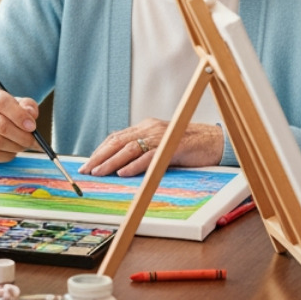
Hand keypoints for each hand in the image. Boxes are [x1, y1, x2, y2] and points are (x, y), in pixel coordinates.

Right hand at [0, 88, 38, 162]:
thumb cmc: (7, 111)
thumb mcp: (18, 102)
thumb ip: (28, 105)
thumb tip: (31, 114)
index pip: (2, 103)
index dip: (19, 115)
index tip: (32, 126)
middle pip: (0, 125)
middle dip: (21, 136)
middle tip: (33, 141)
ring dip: (16, 146)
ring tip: (24, 145)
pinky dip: (7, 155)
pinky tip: (13, 151)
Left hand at [81, 121, 222, 177]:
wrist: (214, 142)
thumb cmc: (188, 147)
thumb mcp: (161, 146)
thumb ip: (144, 151)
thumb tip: (121, 166)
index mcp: (146, 127)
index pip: (117, 137)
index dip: (101, 150)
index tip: (88, 163)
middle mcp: (150, 129)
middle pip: (119, 141)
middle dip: (100, 156)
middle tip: (87, 169)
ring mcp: (161, 137)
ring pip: (130, 148)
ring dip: (112, 161)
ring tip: (99, 172)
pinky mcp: (171, 146)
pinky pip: (150, 156)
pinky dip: (135, 165)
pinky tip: (124, 172)